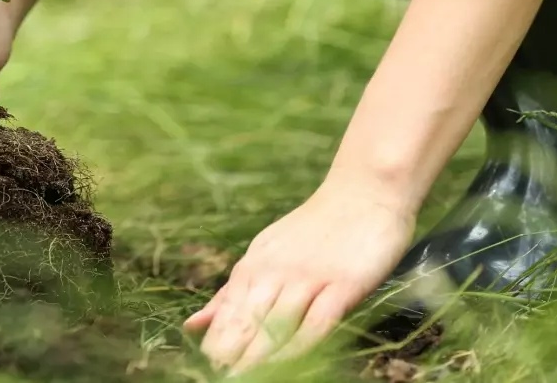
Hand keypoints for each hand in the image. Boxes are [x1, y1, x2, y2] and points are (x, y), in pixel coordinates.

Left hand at [183, 177, 416, 372]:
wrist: (365, 192)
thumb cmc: (315, 229)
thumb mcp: (264, 254)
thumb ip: (231, 294)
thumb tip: (192, 325)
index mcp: (253, 267)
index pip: (225, 314)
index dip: (215, 345)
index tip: (205, 369)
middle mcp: (274, 273)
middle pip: (245, 322)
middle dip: (230, 354)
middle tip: (220, 377)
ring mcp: (308, 279)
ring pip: (276, 325)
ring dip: (257, 356)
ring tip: (241, 378)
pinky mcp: (342, 285)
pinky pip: (317, 322)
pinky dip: (299, 346)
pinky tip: (287, 365)